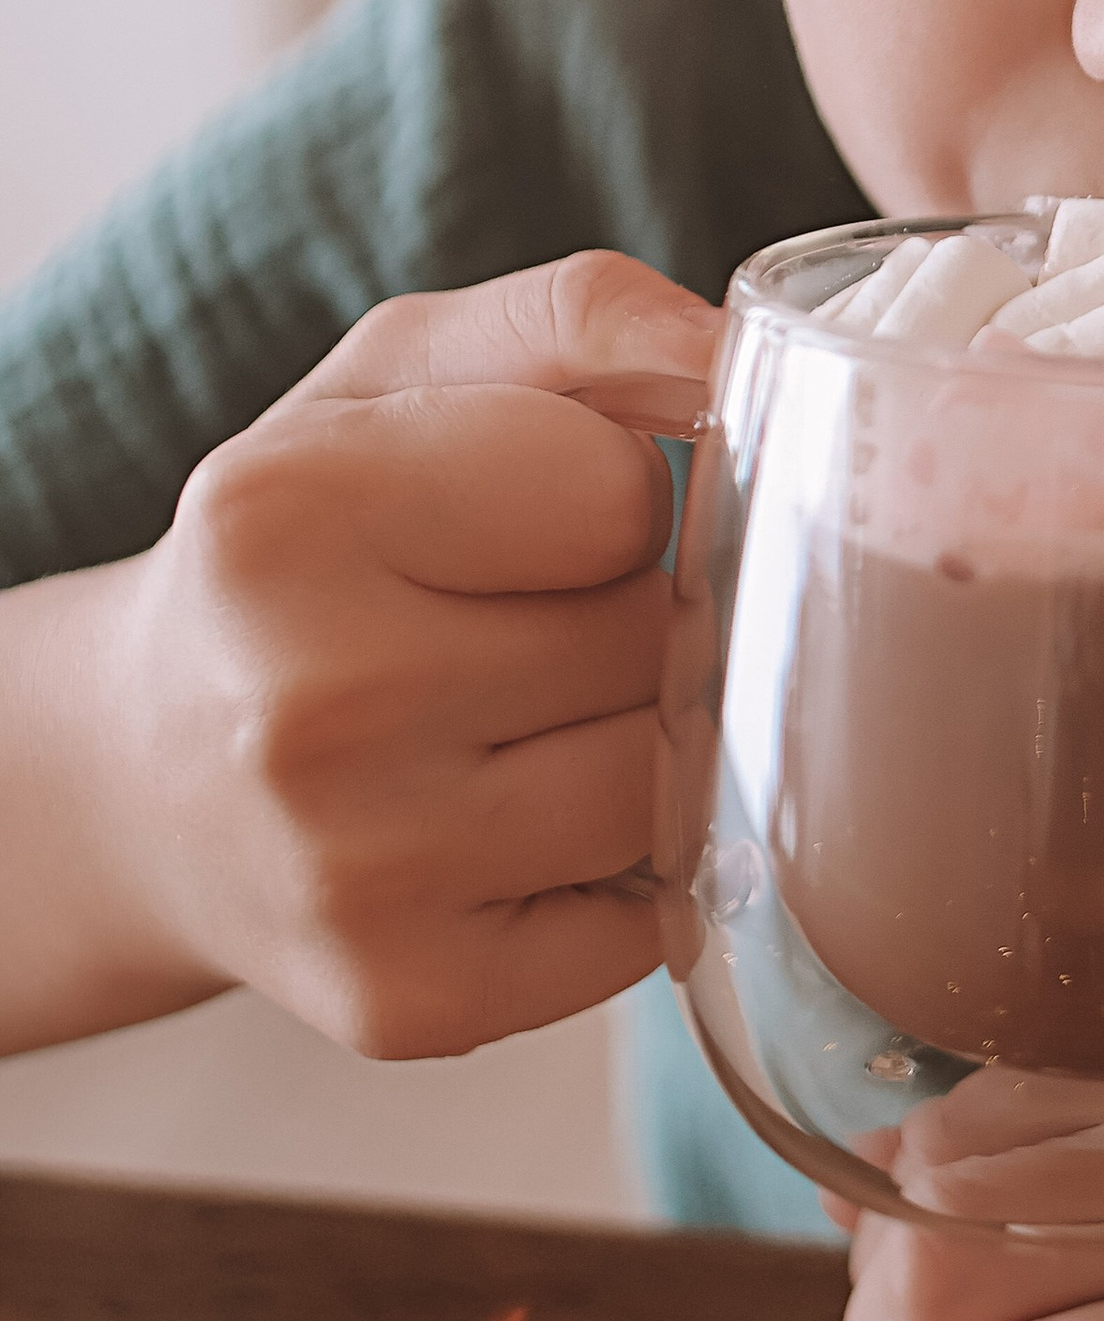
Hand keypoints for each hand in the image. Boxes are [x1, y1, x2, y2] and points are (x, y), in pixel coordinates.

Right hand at [101, 250, 718, 1057]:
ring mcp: (359, 874)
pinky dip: (625, 875)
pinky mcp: (413, 1002)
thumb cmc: (309, 552)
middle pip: (658, 644)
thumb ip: (580, 318)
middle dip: (639, 622)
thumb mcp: (404, 379)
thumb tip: (735, 352)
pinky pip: (651, 921)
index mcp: (289, 513)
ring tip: (530, 725)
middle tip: (528, 630)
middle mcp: (307, 703)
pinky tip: (520, 830)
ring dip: (647, 745)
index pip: (620, 496)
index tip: (528, 524)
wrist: (150, 775)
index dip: (613, 499)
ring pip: (672, 784)